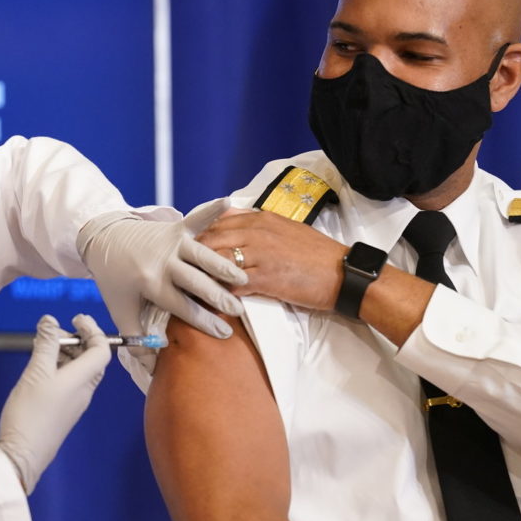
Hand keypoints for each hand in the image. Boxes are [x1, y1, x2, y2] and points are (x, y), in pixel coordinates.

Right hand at [0, 314, 111, 493]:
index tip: (76, 318)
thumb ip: (46, 343)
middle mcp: (84, 390)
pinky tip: (38, 366)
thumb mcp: (36, 372)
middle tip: (52, 332)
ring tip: (41, 346)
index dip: (93, 330)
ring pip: (77, 369)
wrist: (22, 455)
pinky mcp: (62, 410)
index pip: (102, 349)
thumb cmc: (31, 414)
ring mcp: (74, 401)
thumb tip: (50, 320)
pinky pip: (67, 381)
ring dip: (64, 353)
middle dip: (75, 339)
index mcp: (84, 379)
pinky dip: (57, 367)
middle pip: (90, 358)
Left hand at [78, 200, 247, 338]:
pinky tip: (228, 203)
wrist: (103, 239)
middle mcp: (163, 262)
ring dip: (224, 266)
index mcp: (150, 283)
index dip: (204, 321)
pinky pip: (196, 219)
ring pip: (203, 255)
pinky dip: (211, 210)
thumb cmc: (115, 278)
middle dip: (218, 297)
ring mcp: (171, 243)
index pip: (182, 306)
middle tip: (238, 309)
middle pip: (197, 282)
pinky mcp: (175, 228)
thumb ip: (137, 337)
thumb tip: (153, 367)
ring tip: (243, 278)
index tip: (224, 333)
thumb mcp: (121, 309)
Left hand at [195, 210, 347, 309]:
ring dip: (200, 274)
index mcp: (261, 219)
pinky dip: (218, 292)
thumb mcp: (286, 229)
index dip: (199, 234)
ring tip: (187, 286)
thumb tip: (235, 226)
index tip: (186, 247)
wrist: (343, 273)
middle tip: (178, 269)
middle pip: (210, 239)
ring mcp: (260, 253)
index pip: (218, 221)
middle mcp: (256, 231)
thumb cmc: (315, 254)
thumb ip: (259, 226)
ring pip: (216, 260)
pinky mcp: (265, 277)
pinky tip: (210, 301)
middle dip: (191, 254)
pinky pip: (231, 284)